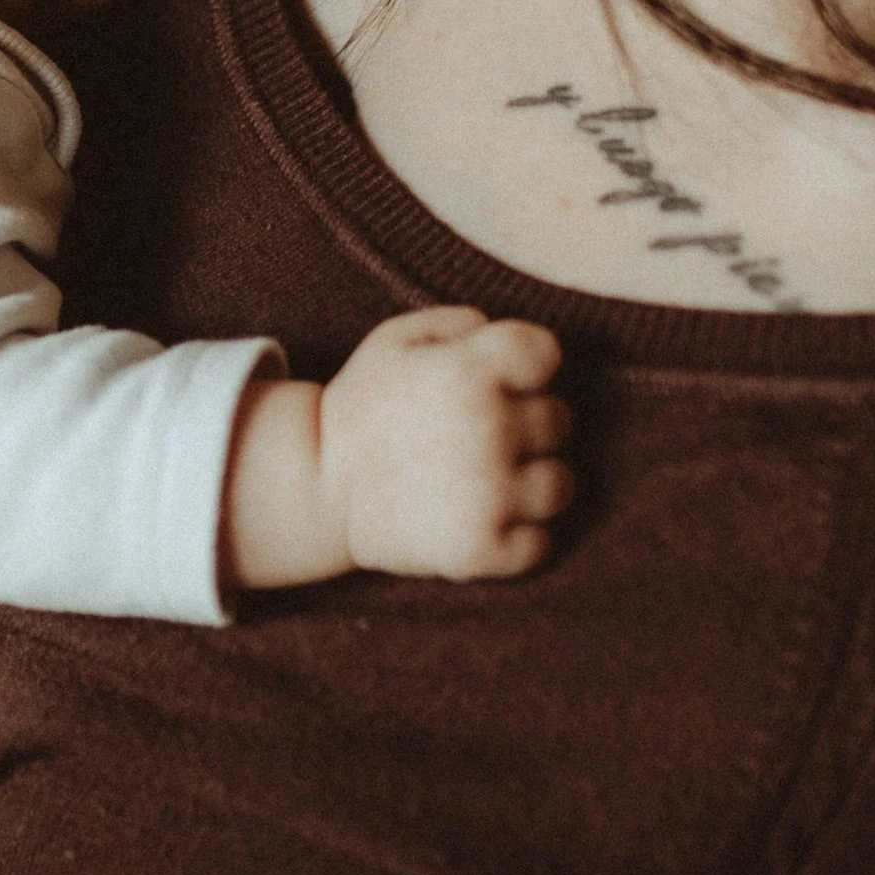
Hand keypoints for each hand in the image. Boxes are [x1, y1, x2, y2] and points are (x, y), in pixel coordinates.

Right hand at [323, 306, 571, 579]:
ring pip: (560, 485)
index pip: (546, 352)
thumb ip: (460, 323)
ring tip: (486, 481)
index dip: (527, 364)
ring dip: (531, 483)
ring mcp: (490, 496)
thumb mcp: (394, 339)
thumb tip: (503, 335)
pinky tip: (482, 520)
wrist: (314, 489)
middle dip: (526, 423)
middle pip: (558, 420)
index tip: (500, 379)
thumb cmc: (361, 409)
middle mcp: (490, 429)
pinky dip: (518, 538)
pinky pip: (539, 544)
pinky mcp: (481, 551)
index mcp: (472, 371)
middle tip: (477, 435)